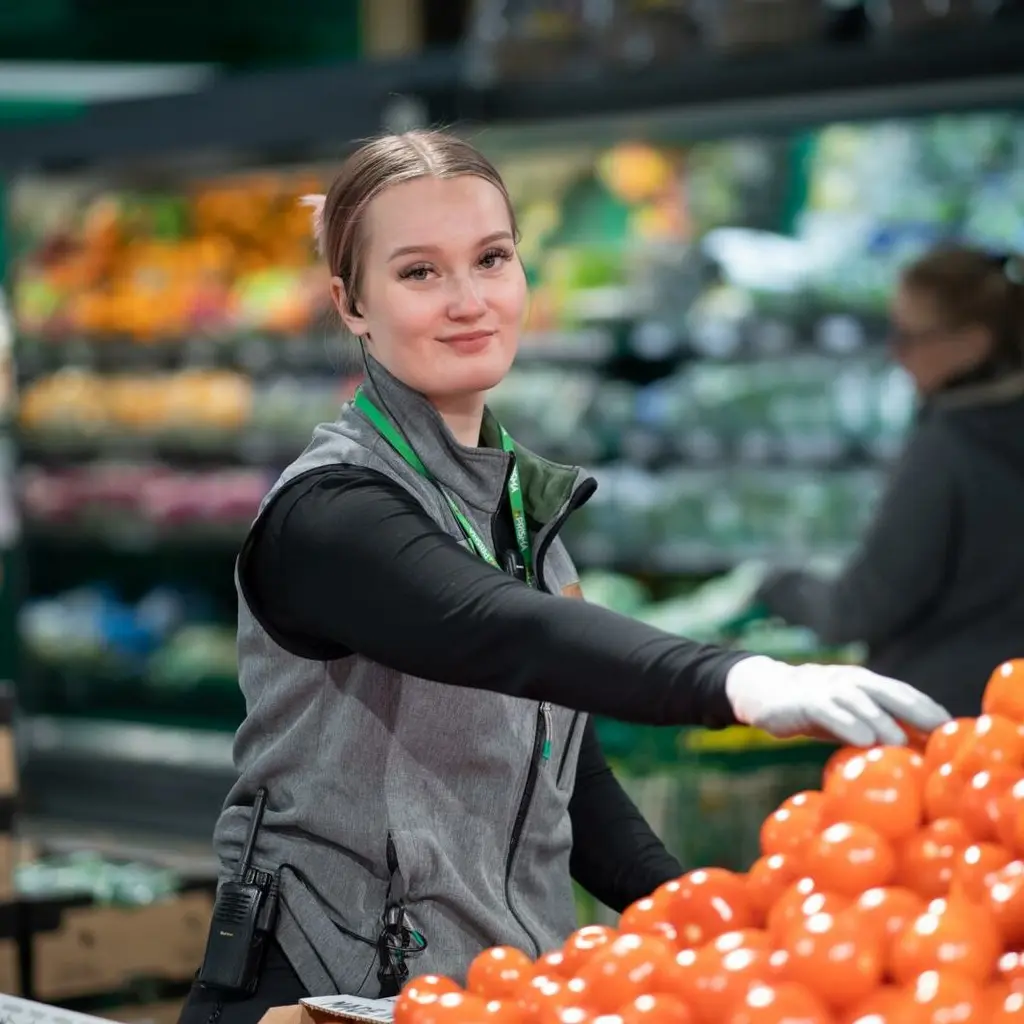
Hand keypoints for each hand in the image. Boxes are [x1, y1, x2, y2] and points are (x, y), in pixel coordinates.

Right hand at [725, 656, 950, 746]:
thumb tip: (911, 756)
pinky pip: (829, 711)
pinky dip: (848, 724)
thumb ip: (873, 728)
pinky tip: (863, 740)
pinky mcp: (804, 701)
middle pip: (891, 693)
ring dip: (884, 722)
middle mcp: (851, 681)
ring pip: (862, 702)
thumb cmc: (811, 708)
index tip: (953, 731)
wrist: (761, 690)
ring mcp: (827, 688)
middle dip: (918, 712)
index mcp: (865, 683)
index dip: (928, 709)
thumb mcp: (846, 715)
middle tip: (941, 735)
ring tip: (903, 744)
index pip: (904, 693)